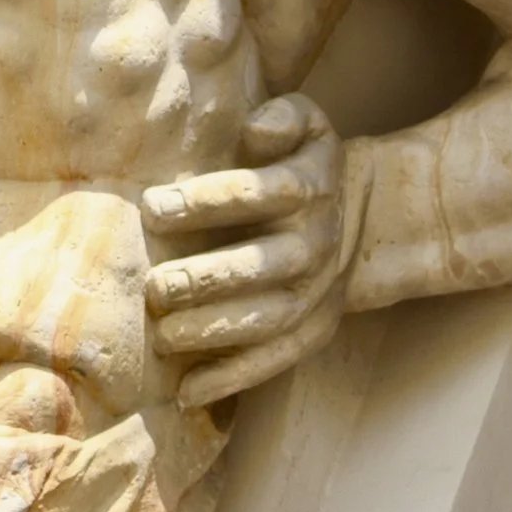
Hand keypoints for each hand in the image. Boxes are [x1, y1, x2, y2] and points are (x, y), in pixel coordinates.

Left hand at [141, 94, 364, 407]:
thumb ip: (279, 117)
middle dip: (209, 278)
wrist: (359, 211)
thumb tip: (256, 130)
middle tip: (155, 286)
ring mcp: (317, 292)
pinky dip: (234, 378)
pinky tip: (188, 393)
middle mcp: (316, 243)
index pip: (260, 193)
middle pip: (265, 265)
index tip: (152, 206)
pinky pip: (276, 359)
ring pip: (269, 319)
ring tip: (164, 337)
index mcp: (308, 187)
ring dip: (217, 332)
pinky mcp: (312, 329)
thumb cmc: (298, 158)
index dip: (208, 200)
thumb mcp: (305, 121)